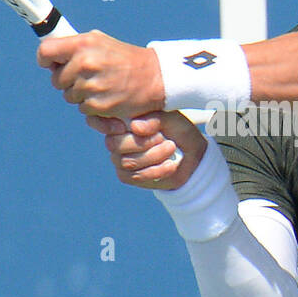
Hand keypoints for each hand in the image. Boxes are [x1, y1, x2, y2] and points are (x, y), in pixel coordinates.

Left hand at [37, 30, 164, 118]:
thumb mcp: (100, 41)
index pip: (46, 52)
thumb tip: (50, 56)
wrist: (154, 77)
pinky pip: (82, 108)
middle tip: (86, 76)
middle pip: (56, 79)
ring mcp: (91, 85)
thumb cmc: (124, 58)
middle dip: (67, 80)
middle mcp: (85, 63)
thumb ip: (75, 46)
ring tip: (100, 84)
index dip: (46, 60)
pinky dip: (92, 105)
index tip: (51, 64)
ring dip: (80, 94)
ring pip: (68, 95)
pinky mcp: (98, 104)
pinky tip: (106, 95)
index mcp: (84, 44)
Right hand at [85, 112, 206, 189]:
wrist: (193, 154)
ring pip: (127, 162)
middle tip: (162, 138)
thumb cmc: (178, 130)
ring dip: (153, 156)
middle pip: (115, 145)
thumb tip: (135, 127)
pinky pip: (136, 177)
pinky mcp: (129, 177)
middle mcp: (117, 141)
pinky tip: (170, 165)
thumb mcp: (171, 119)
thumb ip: (154, 119)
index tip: (133, 126)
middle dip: (141, 143)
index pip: (105, 124)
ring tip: (171, 148)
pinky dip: (156, 171)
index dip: (110, 125)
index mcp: (122, 122)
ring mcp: (121, 160)